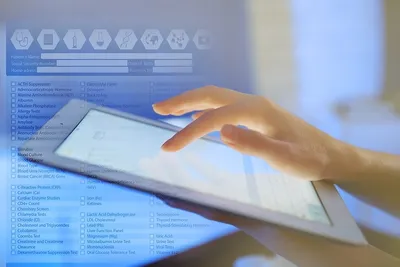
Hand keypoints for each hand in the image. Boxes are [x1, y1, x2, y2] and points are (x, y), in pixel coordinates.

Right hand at [153, 86, 356, 180]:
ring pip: (216, 98)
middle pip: (210, 95)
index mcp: (257, 112)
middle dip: (182, 101)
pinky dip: (204, 109)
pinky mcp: (256, 115)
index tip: (168, 148)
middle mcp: (253, 103)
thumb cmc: (310, 159)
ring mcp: (254, 107)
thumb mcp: (285, 158)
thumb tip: (221, 131)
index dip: (188, 133)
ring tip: (168, 110)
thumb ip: (254, 145)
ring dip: (190, 102)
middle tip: (157, 108)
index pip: (213, 119)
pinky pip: (223, 106)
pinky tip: (197, 117)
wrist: (330, 155)